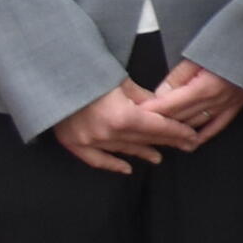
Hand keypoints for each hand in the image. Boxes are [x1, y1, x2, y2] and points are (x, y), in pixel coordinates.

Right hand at [50, 78, 191, 173]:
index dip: (177, 133)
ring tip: (158, 157)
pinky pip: (98, 160)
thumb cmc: (89, 74)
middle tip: (185, 146)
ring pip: (124, 150)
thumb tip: (158, 107)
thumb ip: (142, 98)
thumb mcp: (121, 81)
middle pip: (144, 140)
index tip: (192, 137)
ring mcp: (90, 141)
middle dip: (167, 142)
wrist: (50, 77)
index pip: (158, 128)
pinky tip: (127, 169)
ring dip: (143, 153)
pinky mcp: (74, 144)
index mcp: (123, 117)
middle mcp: (108, 133)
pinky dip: (113, 165)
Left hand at [143, 60, 242, 139]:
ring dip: (176, 131)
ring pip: (195, 124)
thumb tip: (160, 95)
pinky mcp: (235, 106)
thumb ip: (179, 76)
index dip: (151, 110)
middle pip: (180, 117)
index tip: (134, 115)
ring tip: (158, 135)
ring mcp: (226, 106)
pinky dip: (202, 136)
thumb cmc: (229, 44)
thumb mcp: (198, 54)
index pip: (170, 104)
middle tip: (139, 127)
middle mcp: (215, 101)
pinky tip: (190, 143)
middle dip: (158, 122)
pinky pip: (216, 126)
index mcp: (204, 86)